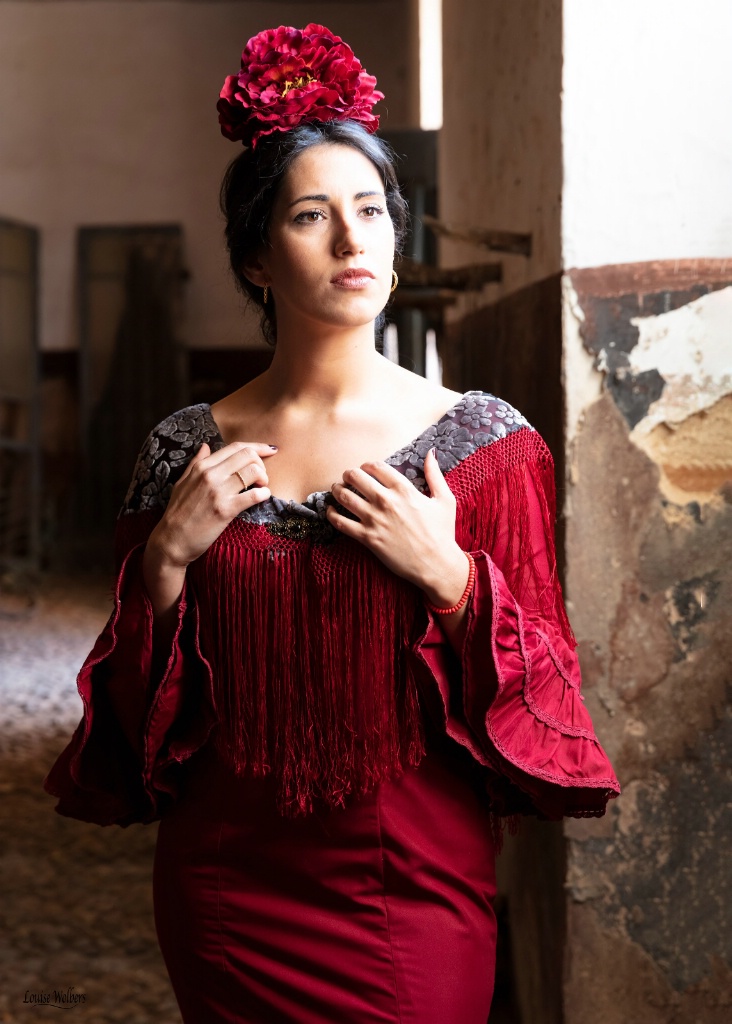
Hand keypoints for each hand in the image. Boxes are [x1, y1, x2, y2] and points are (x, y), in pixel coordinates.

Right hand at [146, 441, 275, 571]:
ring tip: (261, 488)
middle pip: (247, 455)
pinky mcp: (225, 509)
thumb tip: (205, 446)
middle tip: (262, 477)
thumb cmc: (177, 513)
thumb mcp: (182, 482)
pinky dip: (264, 494)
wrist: (171, 540)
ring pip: (253, 471)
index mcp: (202, 466)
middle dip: (261, 463)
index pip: (235, 447)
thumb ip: (195, 463)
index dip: (257, 447)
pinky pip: (254, 495)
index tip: (270, 450)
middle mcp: (210, 474)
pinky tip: (262, 497)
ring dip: (264, 479)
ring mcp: (218, 491)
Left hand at [327, 447, 468, 599]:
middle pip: (356, 478)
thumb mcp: (445, 499)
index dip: (366, 465)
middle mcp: (386, 501)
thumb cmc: (442, 533)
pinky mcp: (367, 538)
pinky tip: (330, 510)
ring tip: (337, 489)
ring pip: (345, 497)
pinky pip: (341, 522)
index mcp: (404, 490)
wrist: (436, 564)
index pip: (376, 467)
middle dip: (348, 474)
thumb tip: (430, 453)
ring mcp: (375, 519)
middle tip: (347, 477)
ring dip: (337, 490)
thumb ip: (435, 474)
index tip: (364, 469)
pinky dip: (331, 514)